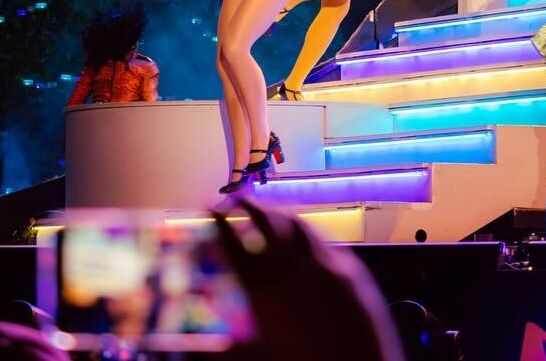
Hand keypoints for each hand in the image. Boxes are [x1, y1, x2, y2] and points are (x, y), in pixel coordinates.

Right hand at [213, 199, 402, 360]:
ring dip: (278, 214)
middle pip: (266, 221)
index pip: (232, 242)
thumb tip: (192, 350)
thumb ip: (222, 350)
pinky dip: (308, 235)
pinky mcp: (352, 271)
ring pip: (298, 224)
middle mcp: (293, 267)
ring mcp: (326, 264)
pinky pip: (325, 241)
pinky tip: (305, 242)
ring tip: (267, 213)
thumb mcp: (253, 358)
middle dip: (247, 205)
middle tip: (235, 199)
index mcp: (263, 288)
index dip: (217, 221)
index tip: (208, 208)